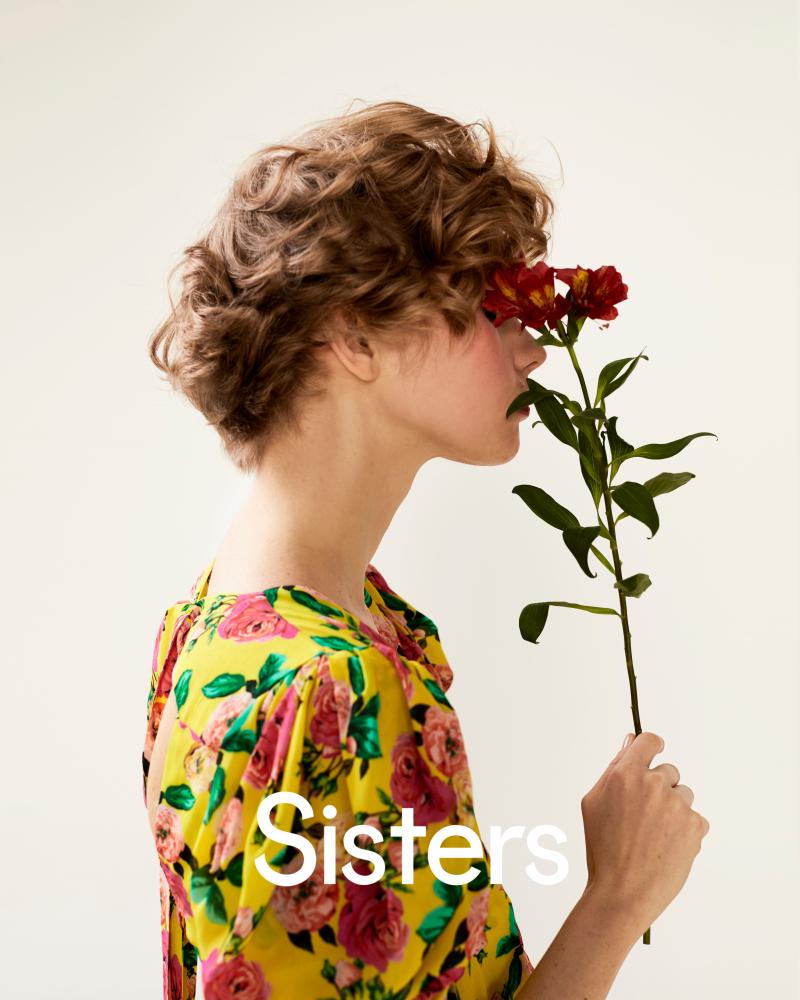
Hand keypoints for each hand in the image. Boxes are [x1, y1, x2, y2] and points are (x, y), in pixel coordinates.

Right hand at [580, 731, 709, 934]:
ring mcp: (676, 806)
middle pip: (668, 770)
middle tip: (643, 816)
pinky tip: (667, 847)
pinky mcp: (695, 827)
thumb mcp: (593, 802)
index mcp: (624, 774)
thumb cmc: (602, 848)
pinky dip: (685, 831)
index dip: (652, 746)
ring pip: (683, 795)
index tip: (653, 753)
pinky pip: (695, 818)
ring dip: (673, 809)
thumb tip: (630, 740)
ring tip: (654, 836)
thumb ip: (614, 768)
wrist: (622, 893)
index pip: (649, 740)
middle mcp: (653, 784)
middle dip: (659, 787)